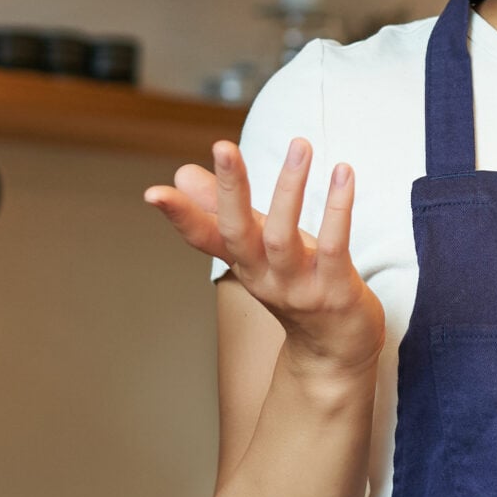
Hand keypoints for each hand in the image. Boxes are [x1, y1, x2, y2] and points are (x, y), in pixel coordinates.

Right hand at [144, 139, 383, 377]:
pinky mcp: (335, 291)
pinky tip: (342, 173)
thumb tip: (182, 174)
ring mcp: (298, 287)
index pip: (203, 237)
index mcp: (243, 262)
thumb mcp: (259, 248)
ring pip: (283, 237)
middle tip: (223, 147)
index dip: (180, 216)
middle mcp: (263, 276)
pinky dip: (338, 209)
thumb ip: (222, 212)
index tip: (154, 192)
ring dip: (290, 188)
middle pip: (237, 232)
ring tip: (300, 145)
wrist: (335, 351)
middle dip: (230, 189)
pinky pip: (335, 247)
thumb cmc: (298, 287)